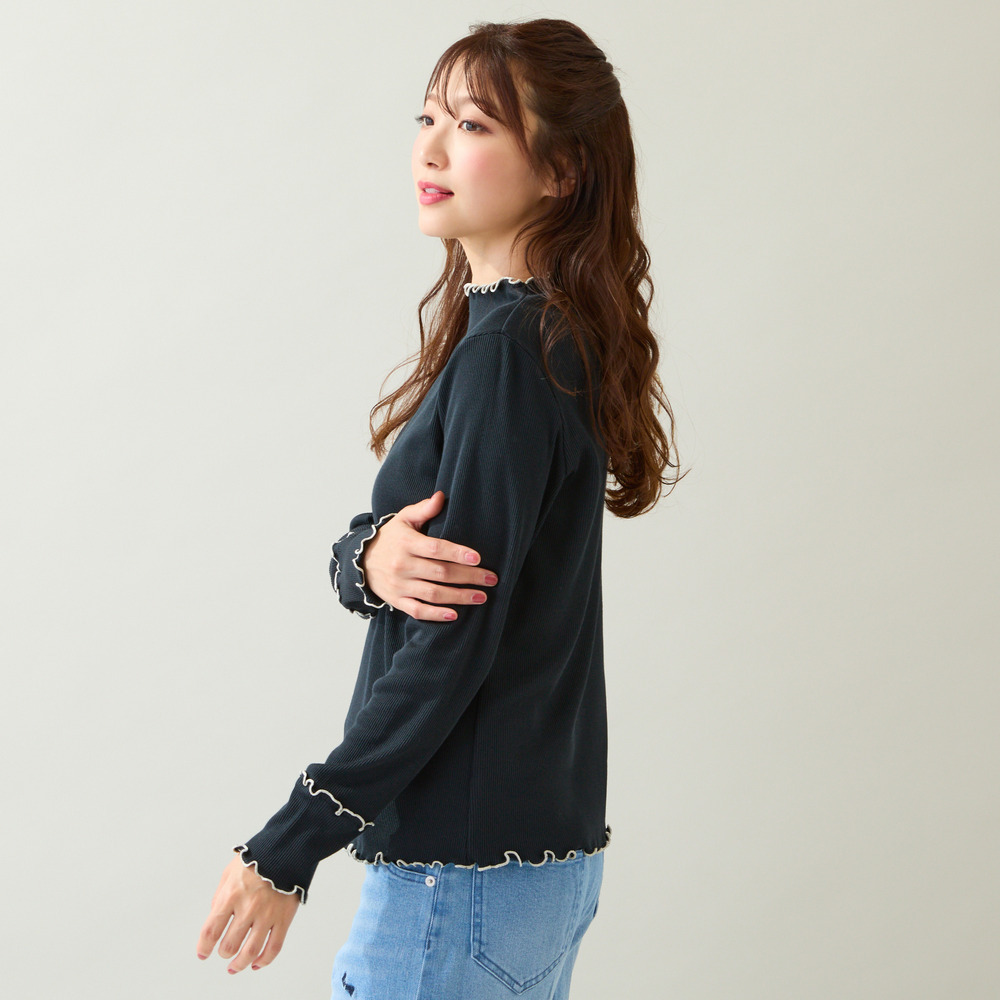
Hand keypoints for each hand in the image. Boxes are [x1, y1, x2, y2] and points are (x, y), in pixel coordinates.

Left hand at [196, 854, 299, 974]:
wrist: (287, 849)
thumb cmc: (257, 858)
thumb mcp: (229, 872)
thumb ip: (220, 896)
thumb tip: (216, 918)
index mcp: (231, 895)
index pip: (212, 930)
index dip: (204, 946)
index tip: (203, 953)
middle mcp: (248, 908)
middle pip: (230, 945)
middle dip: (224, 953)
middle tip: (224, 953)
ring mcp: (267, 914)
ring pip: (251, 951)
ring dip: (240, 964)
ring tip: (235, 967)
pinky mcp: (284, 918)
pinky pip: (274, 947)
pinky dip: (264, 960)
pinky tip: (257, 963)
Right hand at [362, 490, 498, 620]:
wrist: (361, 561)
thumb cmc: (390, 538)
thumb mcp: (403, 519)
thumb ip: (423, 509)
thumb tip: (441, 496)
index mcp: (407, 543)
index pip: (435, 549)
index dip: (457, 553)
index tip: (478, 558)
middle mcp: (402, 565)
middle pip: (440, 573)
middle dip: (468, 577)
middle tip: (491, 579)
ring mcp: (400, 585)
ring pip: (433, 594)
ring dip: (459, 597)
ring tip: (481, 596)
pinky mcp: (397, 600)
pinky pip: (418, 610)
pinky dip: (436, 615)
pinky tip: (454, 615)